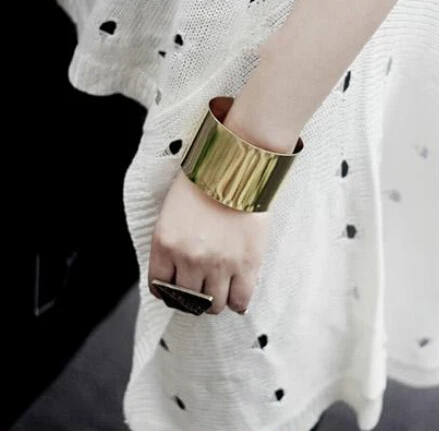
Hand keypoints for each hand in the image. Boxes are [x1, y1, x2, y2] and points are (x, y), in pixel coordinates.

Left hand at [148, 169, 270, 314]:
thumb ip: (172, 243)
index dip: (170, 292)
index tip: (178, 290)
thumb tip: (178, 272)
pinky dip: (237, 303)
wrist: (237, 166)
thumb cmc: (205, 183)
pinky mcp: (246, 263)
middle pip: (188, 299)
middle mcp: (188, 258)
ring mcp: (218, 264)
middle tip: (203, 288)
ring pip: (213, 305)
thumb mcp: (173, 211)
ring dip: (216, 301)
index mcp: (164, 244)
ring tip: (222, 290)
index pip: (159, 287)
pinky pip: (239, 300)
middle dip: (194, 297)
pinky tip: (237, 294)